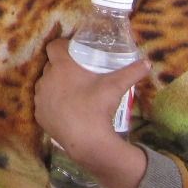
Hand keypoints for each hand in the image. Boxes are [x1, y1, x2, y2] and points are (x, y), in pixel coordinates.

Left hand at [34, 38, 147, 164]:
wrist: (87, 141)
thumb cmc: (99, 107)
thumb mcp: (117, 86)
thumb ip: (132, 71)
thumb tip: (147, 62)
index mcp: (61, 67)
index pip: (54, 46)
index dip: (63, 46)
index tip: (74, 51)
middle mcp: (46, 79)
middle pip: (51, 65)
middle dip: (62, 67)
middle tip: (78, 73)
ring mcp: (40, 98)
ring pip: (46, 84)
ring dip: (55, 85)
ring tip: (72, 92)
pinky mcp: (39, 115)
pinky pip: (44, 104)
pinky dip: (52, 104)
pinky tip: (65, 109)